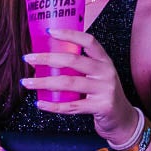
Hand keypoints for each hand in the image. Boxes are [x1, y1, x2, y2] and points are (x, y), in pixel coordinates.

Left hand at [21, 27, 140, 142]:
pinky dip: (53, 106)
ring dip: (44, 82)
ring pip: (69, 83)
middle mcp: (106, 72)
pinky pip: (72, 106)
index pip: (89, 41)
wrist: (122, 118)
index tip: (50, 31)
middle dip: (47, 58)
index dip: (70, 35)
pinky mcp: (102, 106)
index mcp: (104, 60)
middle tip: (28, 58)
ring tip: (27, 83)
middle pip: (73, 61)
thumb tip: (43, 59)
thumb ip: (78, 67)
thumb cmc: (102, 93)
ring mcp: (105, 89)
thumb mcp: (96, 75)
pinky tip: (41, 103)